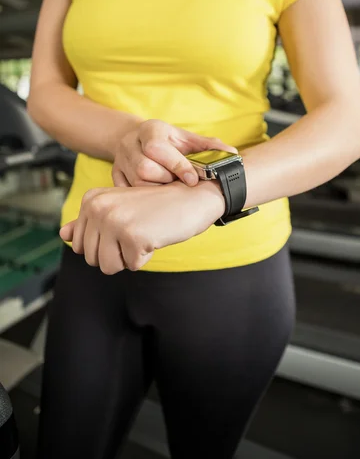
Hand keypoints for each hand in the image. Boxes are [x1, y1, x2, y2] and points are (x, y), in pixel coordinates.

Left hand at [59, 181, 224, 273]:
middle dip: (117, 252)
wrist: (193, 195)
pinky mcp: (133, 236)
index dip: (106, 244)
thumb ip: (89, 223)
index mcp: (91, 200)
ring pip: (109, 266)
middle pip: (93, 258)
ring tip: (145, 232)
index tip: (127, 224)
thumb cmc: (158, 204)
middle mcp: (98, 208)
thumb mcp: (121, 208)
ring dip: (130, 257)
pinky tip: (156, 234)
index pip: (80, 246)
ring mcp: (115, 221)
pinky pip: (133, 265)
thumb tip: (62, 235)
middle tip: (138, 229)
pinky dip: (147, 255)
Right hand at [112, 119, 236, 187]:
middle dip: (166, 179)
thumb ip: (209, 147)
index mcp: (150, 130)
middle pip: (144, 169)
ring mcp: (120, 161)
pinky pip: (127, 193)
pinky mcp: (114, 176)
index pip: (158, 149)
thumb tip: (232, 155)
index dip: (177, 166)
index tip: (192, 180)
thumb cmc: (168, 141)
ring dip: (157, 190)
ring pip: (137, 184)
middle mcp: (131, 144)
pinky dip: (144, 199)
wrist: (137, 139)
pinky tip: (156, 197)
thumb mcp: (187, 138)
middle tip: (178, 182)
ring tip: (169, 188)